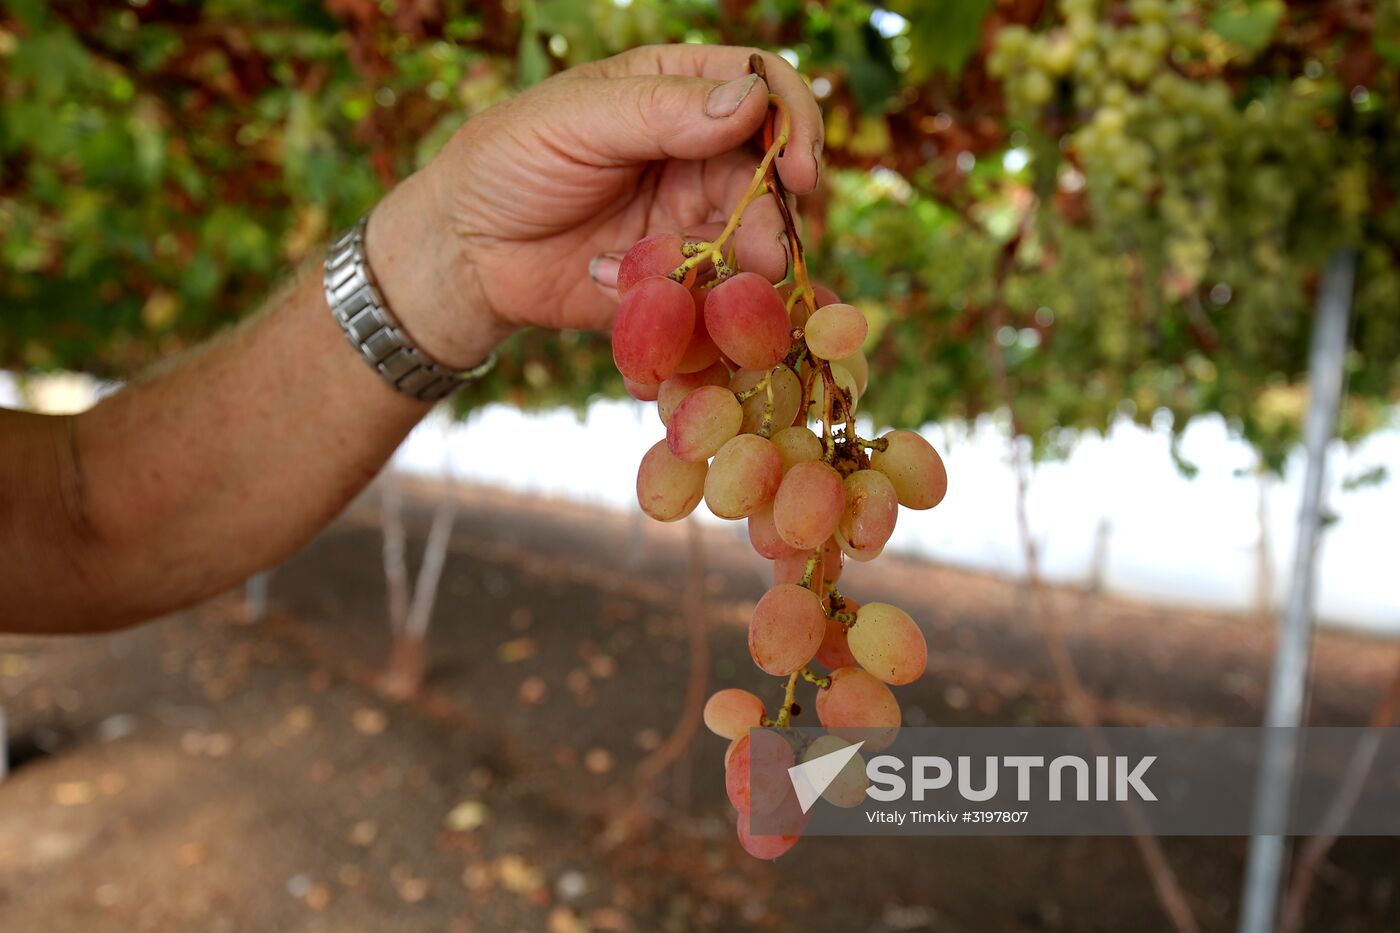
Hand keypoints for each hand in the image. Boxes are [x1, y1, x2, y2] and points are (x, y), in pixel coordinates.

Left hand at [366, 44, 823, 368]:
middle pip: (770, 176)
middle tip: (769, 257)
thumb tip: (751, 101)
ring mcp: (690, 218)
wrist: (463, 252)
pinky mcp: (677, 279)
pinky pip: (715, 294)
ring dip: (744, 272)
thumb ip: (660, 110)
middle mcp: (695, 153)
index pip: (763, 86)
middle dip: (775, 217)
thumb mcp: (575, 120)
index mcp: (675, 90)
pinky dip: (709, 309)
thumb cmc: (507, 161)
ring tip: (720, 298)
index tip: (799, 169)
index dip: (793, 122)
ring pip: (751, 242)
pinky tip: (678, 318)